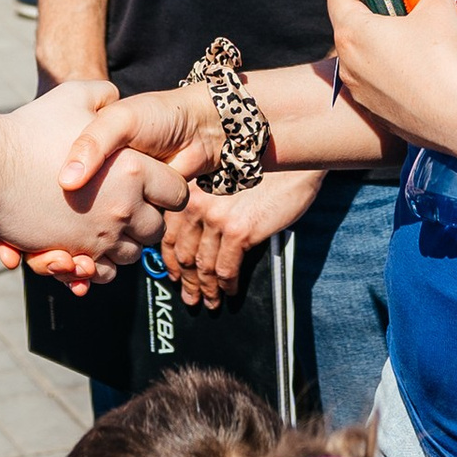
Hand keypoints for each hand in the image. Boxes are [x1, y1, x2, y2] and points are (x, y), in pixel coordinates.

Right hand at [0, 80, 185, 285]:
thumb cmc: (31, 130)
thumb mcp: (74, 95)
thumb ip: (104, 93)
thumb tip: (115, 95)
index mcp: (133, 170)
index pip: (176, 192)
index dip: (166, 186)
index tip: (150, 180)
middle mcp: (124, 208)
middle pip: (157, 227)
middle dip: (146, 217)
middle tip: (125, 202)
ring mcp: (101, 237)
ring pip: (132, 253)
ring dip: (123, 241)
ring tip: (104, 222)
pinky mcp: (76, 256)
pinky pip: (104, 272)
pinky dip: (101, 264)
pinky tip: (89, 245)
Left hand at [162, 159, 324, 305]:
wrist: (288, 154)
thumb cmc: (260, 164)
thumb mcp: (219, 179)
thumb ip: (205, 205)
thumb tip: (200, 240)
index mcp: (187, 191)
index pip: (168, 234)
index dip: (170, 261)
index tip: (175, 274)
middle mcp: (195, 204)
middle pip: (183, 254)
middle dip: (186, 281)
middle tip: (190, 297)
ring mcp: (216, 218)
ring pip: (203, 266)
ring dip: (206, 289)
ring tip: (210, 302)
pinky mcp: (239, 231)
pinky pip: (226, 269)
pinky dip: (227, 285)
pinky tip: (230, 291)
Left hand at [325, 0, 456, 155]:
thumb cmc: (443, 58)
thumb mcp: (441, 8)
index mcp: (353, 33)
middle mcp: (348, 66)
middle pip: (349, 26)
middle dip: (369, 9)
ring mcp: (362, 95)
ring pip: (364, 60)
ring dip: (380, 44)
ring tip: (409, 33)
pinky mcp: (380, 117)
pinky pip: (381, 87)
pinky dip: (394, 74)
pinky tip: (419, 69)